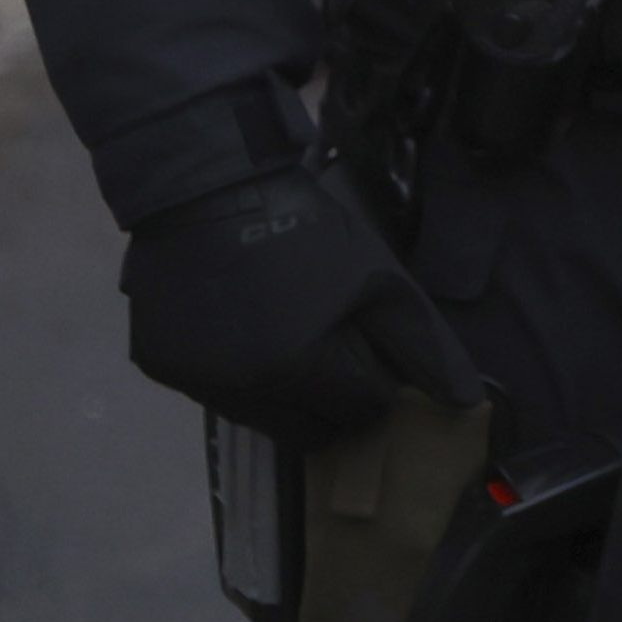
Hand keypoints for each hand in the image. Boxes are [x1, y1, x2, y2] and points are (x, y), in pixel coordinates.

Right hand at [120, 165, 484, 446]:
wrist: (210, 191)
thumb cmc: (306, 232)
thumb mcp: (379, 282)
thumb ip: (424, 347)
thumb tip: (464, 402)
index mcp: (296, 369)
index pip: (358, 413)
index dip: (376, 386)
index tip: (371, 354)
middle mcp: (238, 389)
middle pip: (307, 430)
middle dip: (333, 403)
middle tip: (336, 357)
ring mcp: (191, 381)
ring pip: (257, 418)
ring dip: (283, 393)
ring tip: (289, 337)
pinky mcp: (157, 366)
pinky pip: (209, 391)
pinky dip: (232, 374)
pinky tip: (241, 329)